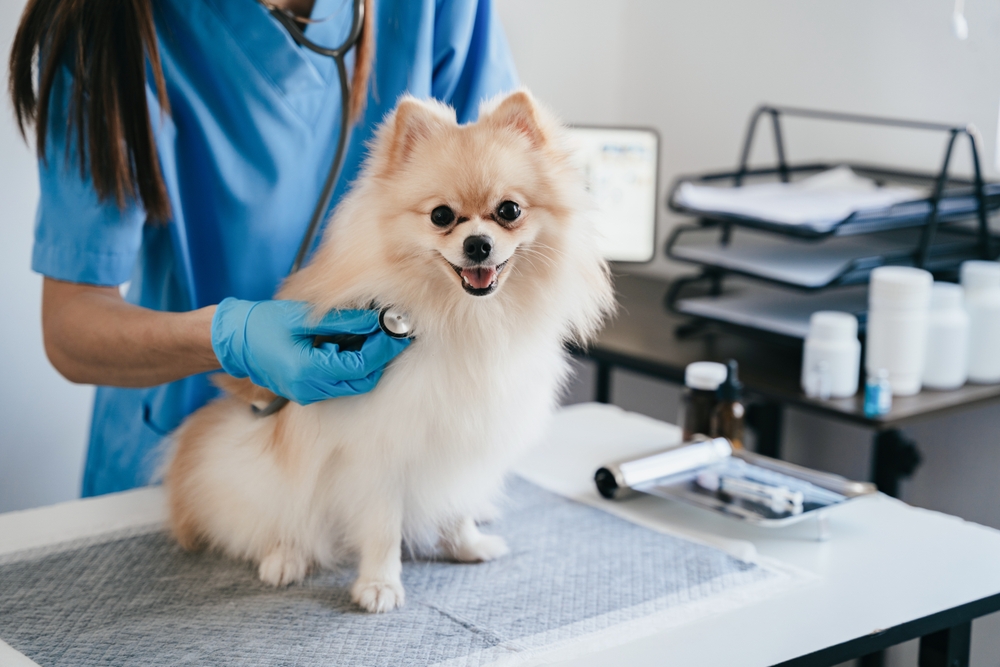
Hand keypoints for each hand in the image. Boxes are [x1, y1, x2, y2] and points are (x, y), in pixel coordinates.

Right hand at [211, 298, 409, 403]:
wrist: (234, 341)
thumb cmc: (263, 324)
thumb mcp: (303, 318)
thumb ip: (342, 321)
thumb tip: (376, 320)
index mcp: (307, 371)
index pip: (361, 365)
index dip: (383, 348)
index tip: (397, 330)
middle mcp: (309, 389)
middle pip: (362, 380)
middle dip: (380, 357)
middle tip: (391, 333)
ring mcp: (307, 394)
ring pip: (353, 384)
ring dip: (367, 362)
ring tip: (374, 335)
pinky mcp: (306, 392)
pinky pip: (339, 383)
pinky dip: (351, 366)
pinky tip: (354, 344)